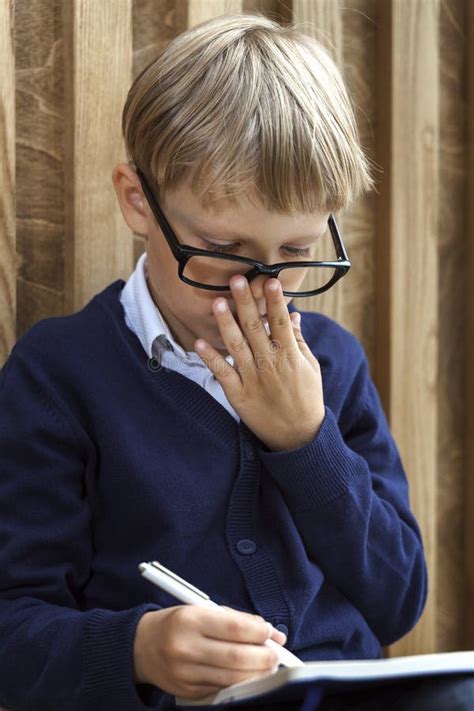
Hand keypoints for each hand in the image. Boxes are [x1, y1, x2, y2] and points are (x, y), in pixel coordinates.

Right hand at [133, 605, 286, 699]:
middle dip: (264, 657)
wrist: (141, 646)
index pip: (233, 628)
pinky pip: (222, 690)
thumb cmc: (177, 623)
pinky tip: (249, 675)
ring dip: (257, 673)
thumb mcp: (200, 609)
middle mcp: (186, 647)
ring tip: (267, 665)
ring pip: (233, 679)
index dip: (258, 632)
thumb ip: (236, 619)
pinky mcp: (188, 691)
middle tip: (276, 653)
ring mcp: (186, 673)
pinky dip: (241, 683)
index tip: (270, 633)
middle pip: (236, 658)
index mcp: (190, 620)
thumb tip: (269, 632)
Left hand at [195, 275, 324, 450]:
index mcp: (290, 355)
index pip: (280, 322)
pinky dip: (210, 358)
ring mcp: (253, 378)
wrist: (298, 437)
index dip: (274, 300)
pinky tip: (199, 343)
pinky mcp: (239, 394)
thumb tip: (293, 316)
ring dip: (225, 323)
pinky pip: (222, 373)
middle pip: (255, 327)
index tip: (269, 280)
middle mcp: (270, 364)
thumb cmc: (306, 398)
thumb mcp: (310, 368)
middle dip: (245, 302)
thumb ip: (299, 341)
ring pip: (236, 346)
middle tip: (236, 279)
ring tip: (217, 302)